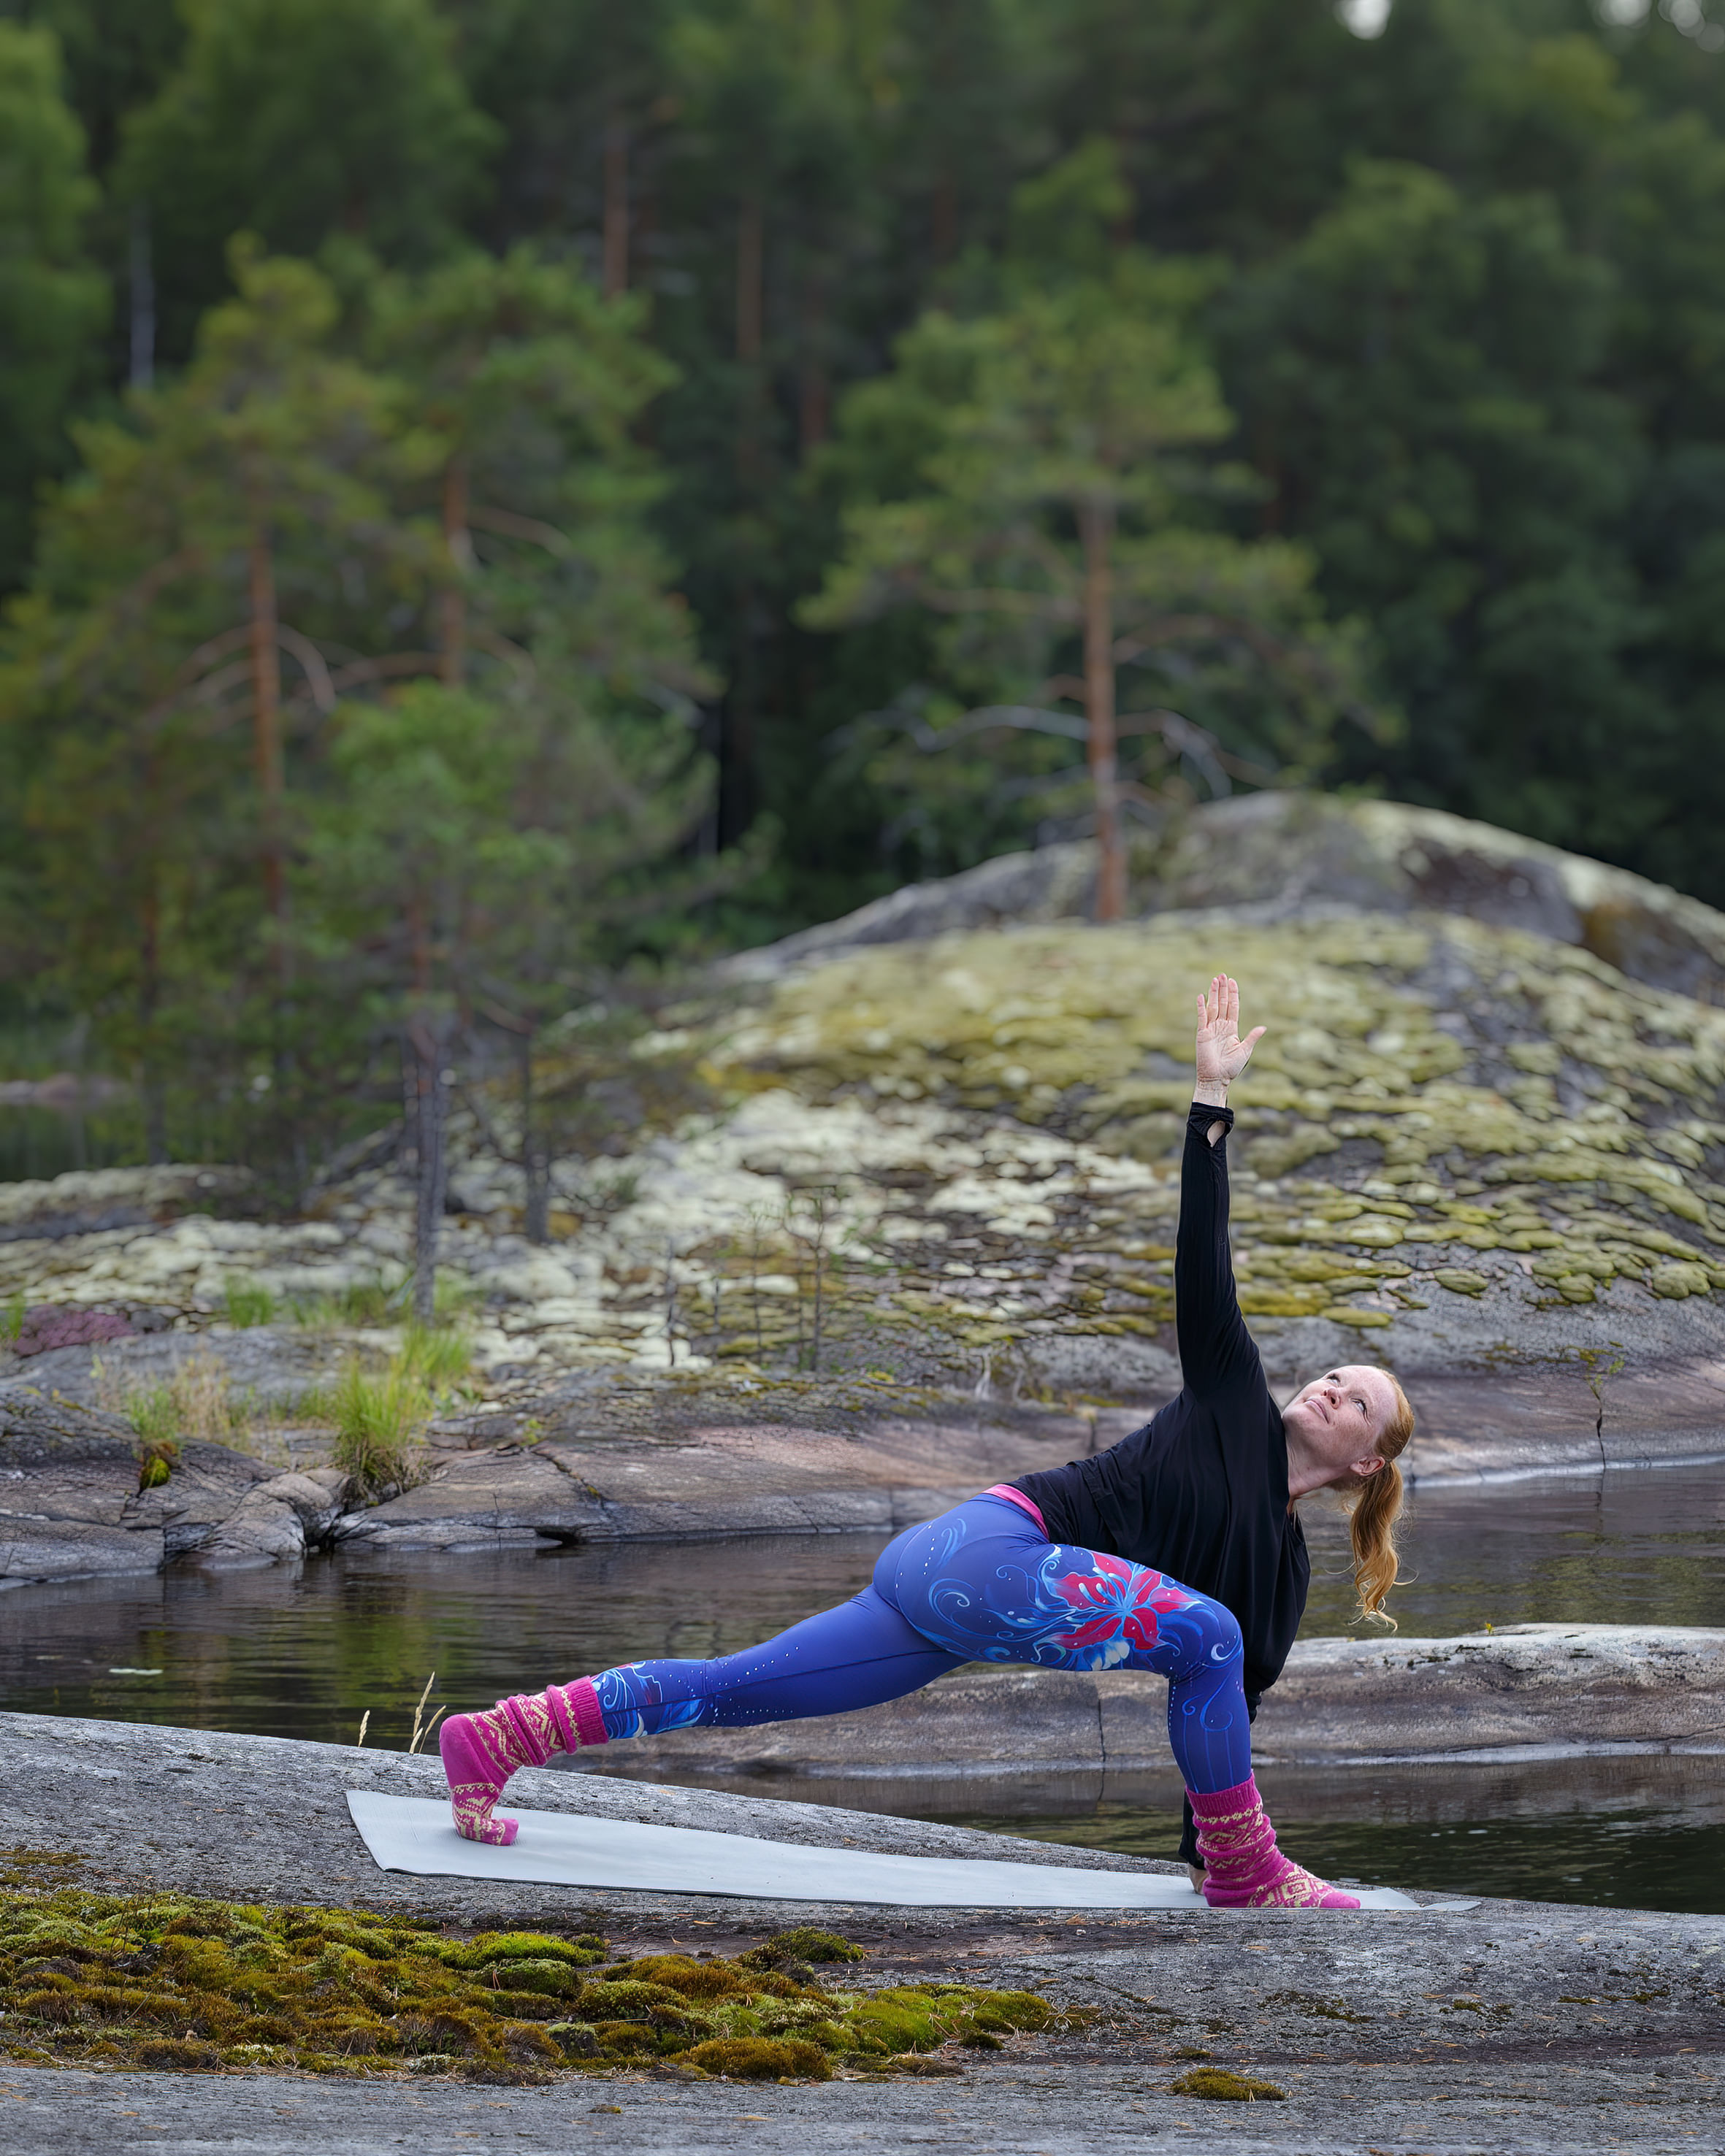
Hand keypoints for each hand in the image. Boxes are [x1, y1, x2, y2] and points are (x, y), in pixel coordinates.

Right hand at [1194, 974, 1264, 1101]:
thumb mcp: (1245, 1050)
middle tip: (1222, 975)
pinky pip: (1201, 1017)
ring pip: (1213, 1007)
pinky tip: (1201, 996)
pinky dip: (1201, 1007)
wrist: (1217, 1078)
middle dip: (1223, 989)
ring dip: (1214, 993)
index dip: (1233, 994)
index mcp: (1231, 1029)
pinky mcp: (1202, 1034)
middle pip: (1222, 1003)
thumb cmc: (1231, 1067)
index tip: (1233, 981)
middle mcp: (1220, 1026)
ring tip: (1215, 980)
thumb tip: (1263, 1027)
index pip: (1233, 1007)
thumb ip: (1252, 1037)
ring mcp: (1210, 1029)